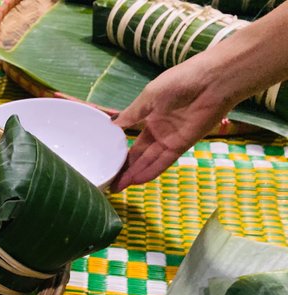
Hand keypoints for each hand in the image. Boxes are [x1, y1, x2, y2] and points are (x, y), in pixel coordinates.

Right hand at [110, 57, 235, 191]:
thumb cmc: (180, 81)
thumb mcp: (149, 96)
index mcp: (151, 118)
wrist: (213, 80)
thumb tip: (112, 124)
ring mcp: (171, 140)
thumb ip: (132, 114)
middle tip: (109, 183)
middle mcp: (160, 132)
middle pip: (140, 156)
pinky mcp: (182, 146)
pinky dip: (151, 171)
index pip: (133, 142)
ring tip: (118, 187)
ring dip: (135, 174)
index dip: (121, 155)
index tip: (107, 165)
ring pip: (149, 161)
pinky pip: (164, 161)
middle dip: (125, 170)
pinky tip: (137, 181)